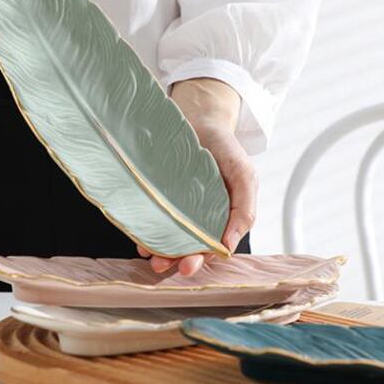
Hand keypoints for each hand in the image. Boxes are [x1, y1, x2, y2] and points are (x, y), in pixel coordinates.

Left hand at [137, 78, 257, 275]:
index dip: (200, 259)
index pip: (210, 247)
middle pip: (186, 245)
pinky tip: (138, 236)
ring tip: (148, 255)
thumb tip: (228, 247)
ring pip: (167, 235)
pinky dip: (144, 228)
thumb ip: (245, 210)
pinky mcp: (157, 194)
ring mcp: (176, 206)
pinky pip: (149, 216)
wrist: (199, 117)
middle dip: (174, 260)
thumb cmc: (225, 147)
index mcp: (221, 217)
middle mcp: (197, 216)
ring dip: (157, 249)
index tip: (188, 266)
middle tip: (162, 266)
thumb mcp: (244, 175)